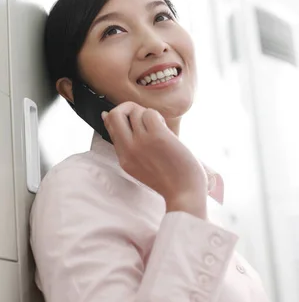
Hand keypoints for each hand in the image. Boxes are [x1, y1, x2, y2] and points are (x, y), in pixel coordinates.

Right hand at [102, 102, 207, 217]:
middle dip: (128, 108)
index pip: (110, 126)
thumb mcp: (139, 166)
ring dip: (147, 114)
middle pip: (114, 114)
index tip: (132, 118)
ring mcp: (142, 142)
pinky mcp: (157, 137)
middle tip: (143, 116)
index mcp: (123, 157)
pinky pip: (150, 113)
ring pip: (135, 111)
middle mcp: (128, 149)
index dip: (120, 116)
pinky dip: (157, 116)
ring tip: (158, 126)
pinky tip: (165, 128)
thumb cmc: (169, 178)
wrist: (185, 193)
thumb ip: (129, 146)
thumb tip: (114, 121)